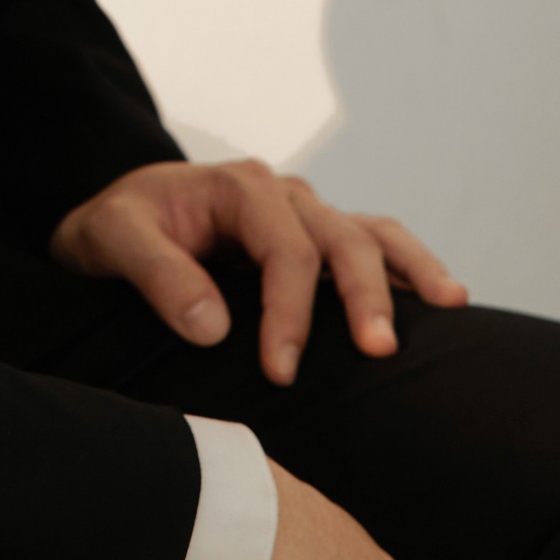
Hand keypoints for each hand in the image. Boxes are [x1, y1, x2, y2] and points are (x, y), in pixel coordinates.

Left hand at [49, 157, 467, 383]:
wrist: (117, 214)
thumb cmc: (115, 225)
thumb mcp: (111, 237)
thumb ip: (158, 275)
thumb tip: (214, 328)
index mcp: (239, 187)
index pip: (285, 250)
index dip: (289, 313)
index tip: (281, 372)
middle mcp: (283, 195)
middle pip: (341, 239)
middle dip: (362, 296)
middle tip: (376, 353)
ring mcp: (304, 214)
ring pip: (370, 235)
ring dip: (407, 272)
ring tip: (448, 306)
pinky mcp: (314, 238)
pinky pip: (372, 244)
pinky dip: (406, 267)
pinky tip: (441, 299)